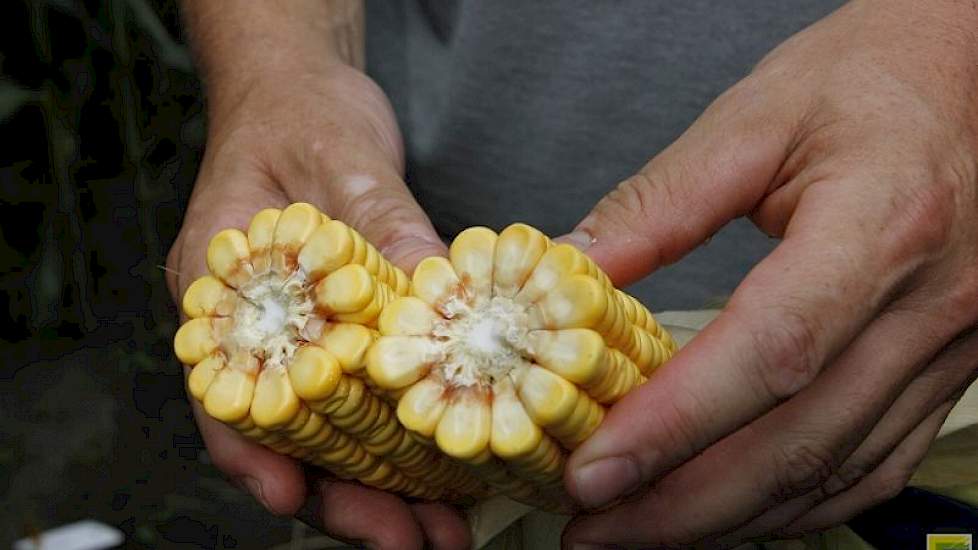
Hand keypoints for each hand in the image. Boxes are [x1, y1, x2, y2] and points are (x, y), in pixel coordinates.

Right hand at [166, 64, 468, 549]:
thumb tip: (427, 286)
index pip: (224, 389)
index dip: (258, 454)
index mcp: (220, 288)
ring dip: (381, 486)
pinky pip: (364, 401)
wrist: (302, 90)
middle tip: (411, 541)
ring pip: (329, 434)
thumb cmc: (299, 114)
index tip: (297, 500)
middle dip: (344, 499)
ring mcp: (299, 335)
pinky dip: (400, 441)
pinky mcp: (342, 333)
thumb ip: (381, 225)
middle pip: (285, 435)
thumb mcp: (342, 161)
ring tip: (440, 530)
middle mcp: (255, 327)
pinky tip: (447, 471)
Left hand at [560, 0, 977, 545]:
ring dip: (731, 519)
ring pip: (836, 471)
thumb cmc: (874, 76)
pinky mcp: (950, 368)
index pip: (770, 351)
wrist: (974, 69)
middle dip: (683, 506)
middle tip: (593, 529)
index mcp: (880, 225)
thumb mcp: (758, 117)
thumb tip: (572, 271)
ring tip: (640, 532)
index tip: (591, 473)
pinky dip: (798, 504)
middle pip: (799, 440)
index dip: (675, 426)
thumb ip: (660, 201)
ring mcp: (951, 348)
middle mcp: (930, 304)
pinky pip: (875, 464)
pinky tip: (734, 512)